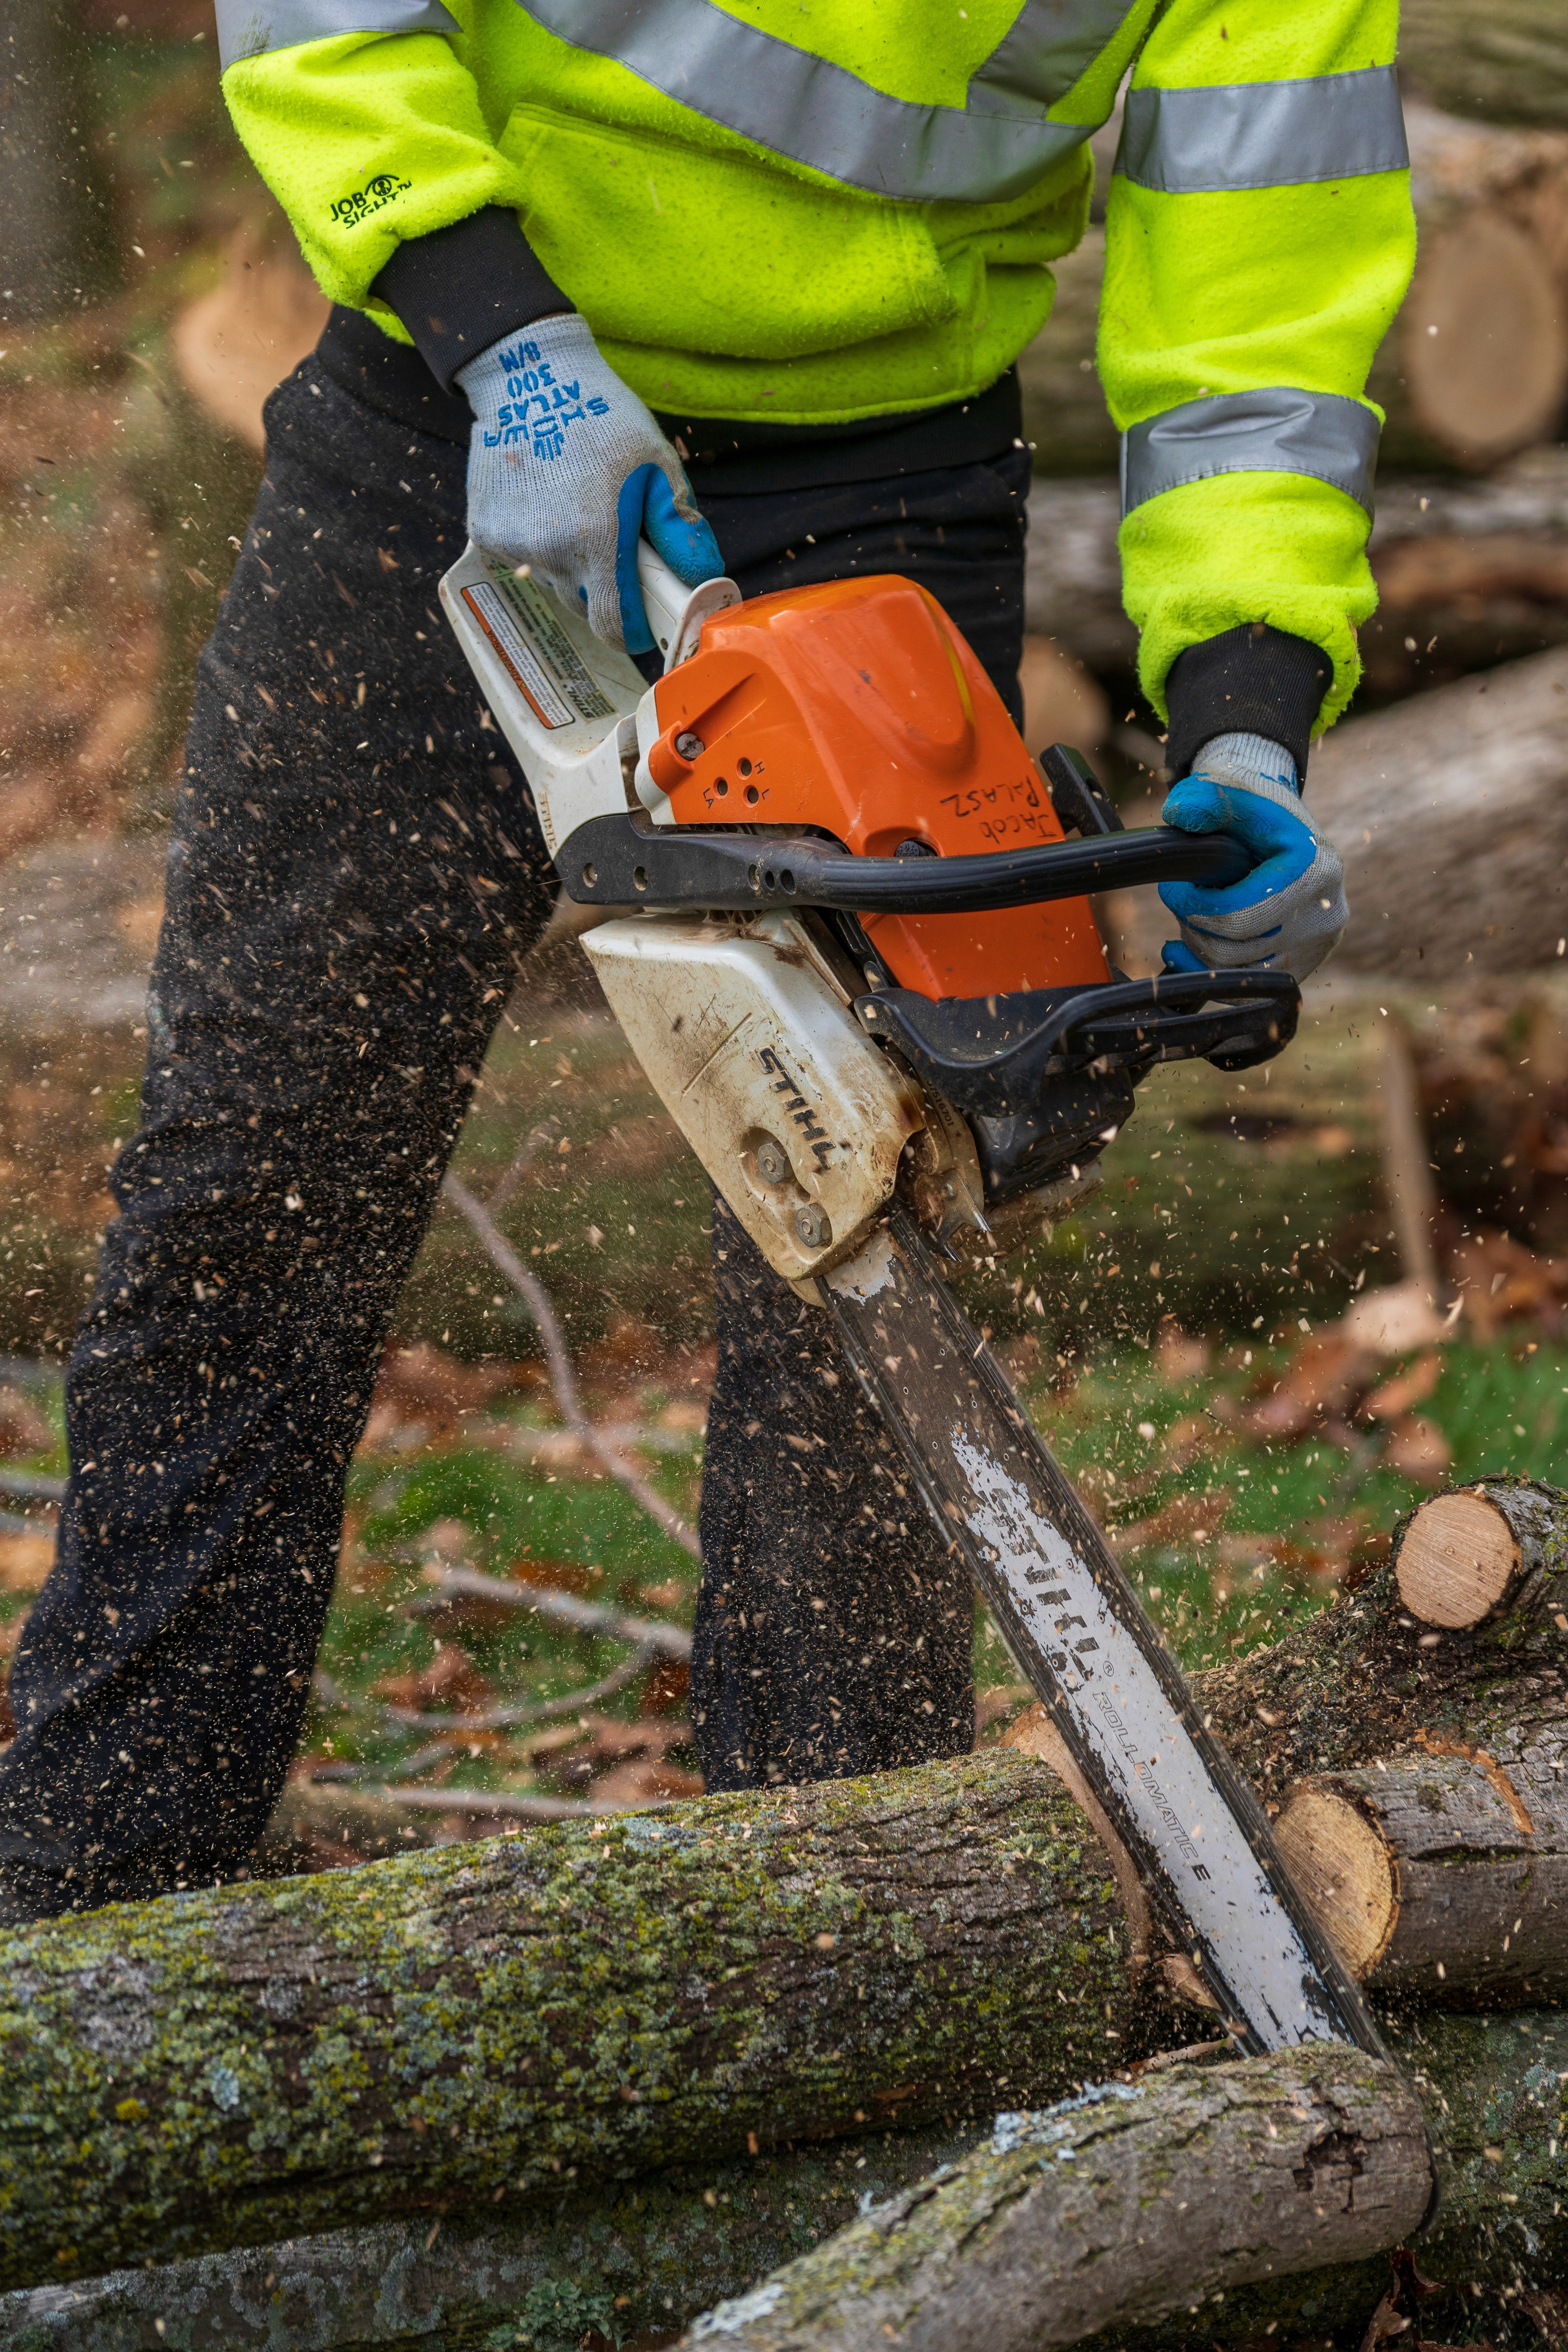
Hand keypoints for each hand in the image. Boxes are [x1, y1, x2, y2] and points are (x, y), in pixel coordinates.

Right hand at [455, 315, 723, 653]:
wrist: (528, 377)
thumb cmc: (603, 418)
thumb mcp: (658, 465)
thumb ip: (681, 530)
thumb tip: (700, 584)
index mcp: (597, 539)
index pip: (613, 626)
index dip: (631, 629)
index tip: (642, 618)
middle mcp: (551, 550)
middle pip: (585, 607)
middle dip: (605, 587)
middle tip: (614, 539)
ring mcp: (514, 544)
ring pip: (555, 583)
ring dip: (572, 563)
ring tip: (577, 509)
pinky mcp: (487, 534)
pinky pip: (524, 560)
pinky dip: (539, 543)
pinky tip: (545, 500)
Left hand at [1157, 732, 1346, 981]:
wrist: (1282, 828)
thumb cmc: (1254, 810)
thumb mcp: (1233, 793)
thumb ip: (1205, 799)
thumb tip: (1179, 815)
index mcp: (1315, 870)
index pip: (1237, 915)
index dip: (1192, 905)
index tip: (1173, 887)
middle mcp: (1326, 914)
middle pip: (1234, 949)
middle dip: (1194, 924)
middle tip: (1182, 899)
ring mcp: (1317, 946)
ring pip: (1235, 972)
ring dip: (1201, 946)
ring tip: (1196, 914)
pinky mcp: (1303, 967)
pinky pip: (1245, 989)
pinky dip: (1209, 971)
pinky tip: (1187, 949)